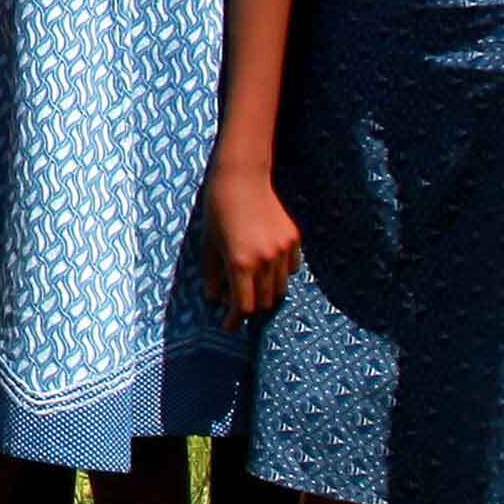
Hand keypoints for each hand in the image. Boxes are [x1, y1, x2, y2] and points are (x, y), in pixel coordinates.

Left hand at [205, 159, 302, 323]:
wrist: (242, 177)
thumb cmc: (218, 209)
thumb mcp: (208, 243)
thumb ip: (212, 274)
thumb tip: (215, 299)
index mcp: (240, 262)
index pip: (243, 306)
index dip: (234, 320)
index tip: (228, 326)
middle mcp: (266, 260)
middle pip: (264, 302)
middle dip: (249, 308)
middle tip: (236, 306)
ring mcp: (283, 250)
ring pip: (279, 288)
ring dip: (265, 293)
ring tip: (250, 287)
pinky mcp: (294, 239)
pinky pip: (291, 269)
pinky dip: (279, 275)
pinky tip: (265, 267)